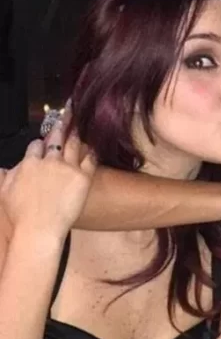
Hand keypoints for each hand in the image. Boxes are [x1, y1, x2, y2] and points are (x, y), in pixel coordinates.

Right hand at [0, 122, 96, 240]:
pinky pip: (90, 160)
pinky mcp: (83, 178)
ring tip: (81, 122)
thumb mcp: (5, 191)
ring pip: (74, 145)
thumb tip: (8, 168)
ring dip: (78, 132)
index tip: (45, 141)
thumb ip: (8, 175)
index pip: (37, 145)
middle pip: (57, 139)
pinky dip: (92, 152)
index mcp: (29, 163)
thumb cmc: (21, 214)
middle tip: (69, 110)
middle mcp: (49, 162)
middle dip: (62, 123)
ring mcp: (67, 169)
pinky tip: (94, 146)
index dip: (41, 143)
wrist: (39, 228)